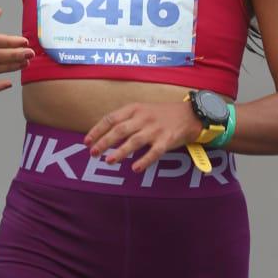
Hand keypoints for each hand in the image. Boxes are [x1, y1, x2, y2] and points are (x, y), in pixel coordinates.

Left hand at [85, 100, 202, 172]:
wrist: (190, 114)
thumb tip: (103, 135)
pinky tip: (135, 168)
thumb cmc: (161, 114)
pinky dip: (144, 160)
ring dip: (120, 151)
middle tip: (93, 153)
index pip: (111, 118)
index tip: (87, 141)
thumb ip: (125, 119)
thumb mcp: (142, 110)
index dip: (97, 130)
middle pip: (120, 130)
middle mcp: (143, 118)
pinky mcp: (167, 140)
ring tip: (109, 161)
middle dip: (104, 142)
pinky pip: (154, 152)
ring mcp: (155, 129)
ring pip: (135, 141)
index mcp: (135, 109)